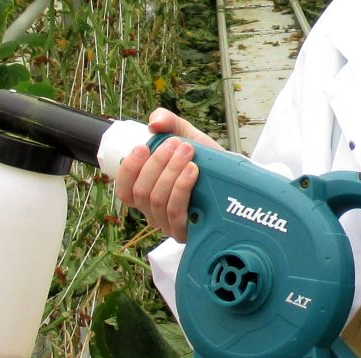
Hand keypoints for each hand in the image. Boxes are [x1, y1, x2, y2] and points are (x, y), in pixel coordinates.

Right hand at [114, 108, 221, 242]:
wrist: (236, 181)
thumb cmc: (208, 163)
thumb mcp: (187, 137)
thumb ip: (169, 123)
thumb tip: (154, 123)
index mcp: (147, 194)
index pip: (124, 190)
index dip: (129, 169)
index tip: (143, 147)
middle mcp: (154, 212)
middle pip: (141, 193)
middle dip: (157, 164)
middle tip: (177, 144)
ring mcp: (169, 224)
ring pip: (157, 200)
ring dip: (171, 172)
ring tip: (188, 152)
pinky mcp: (186, 231)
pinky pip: (175, 211)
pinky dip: (181, 187)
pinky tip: (192, 171)